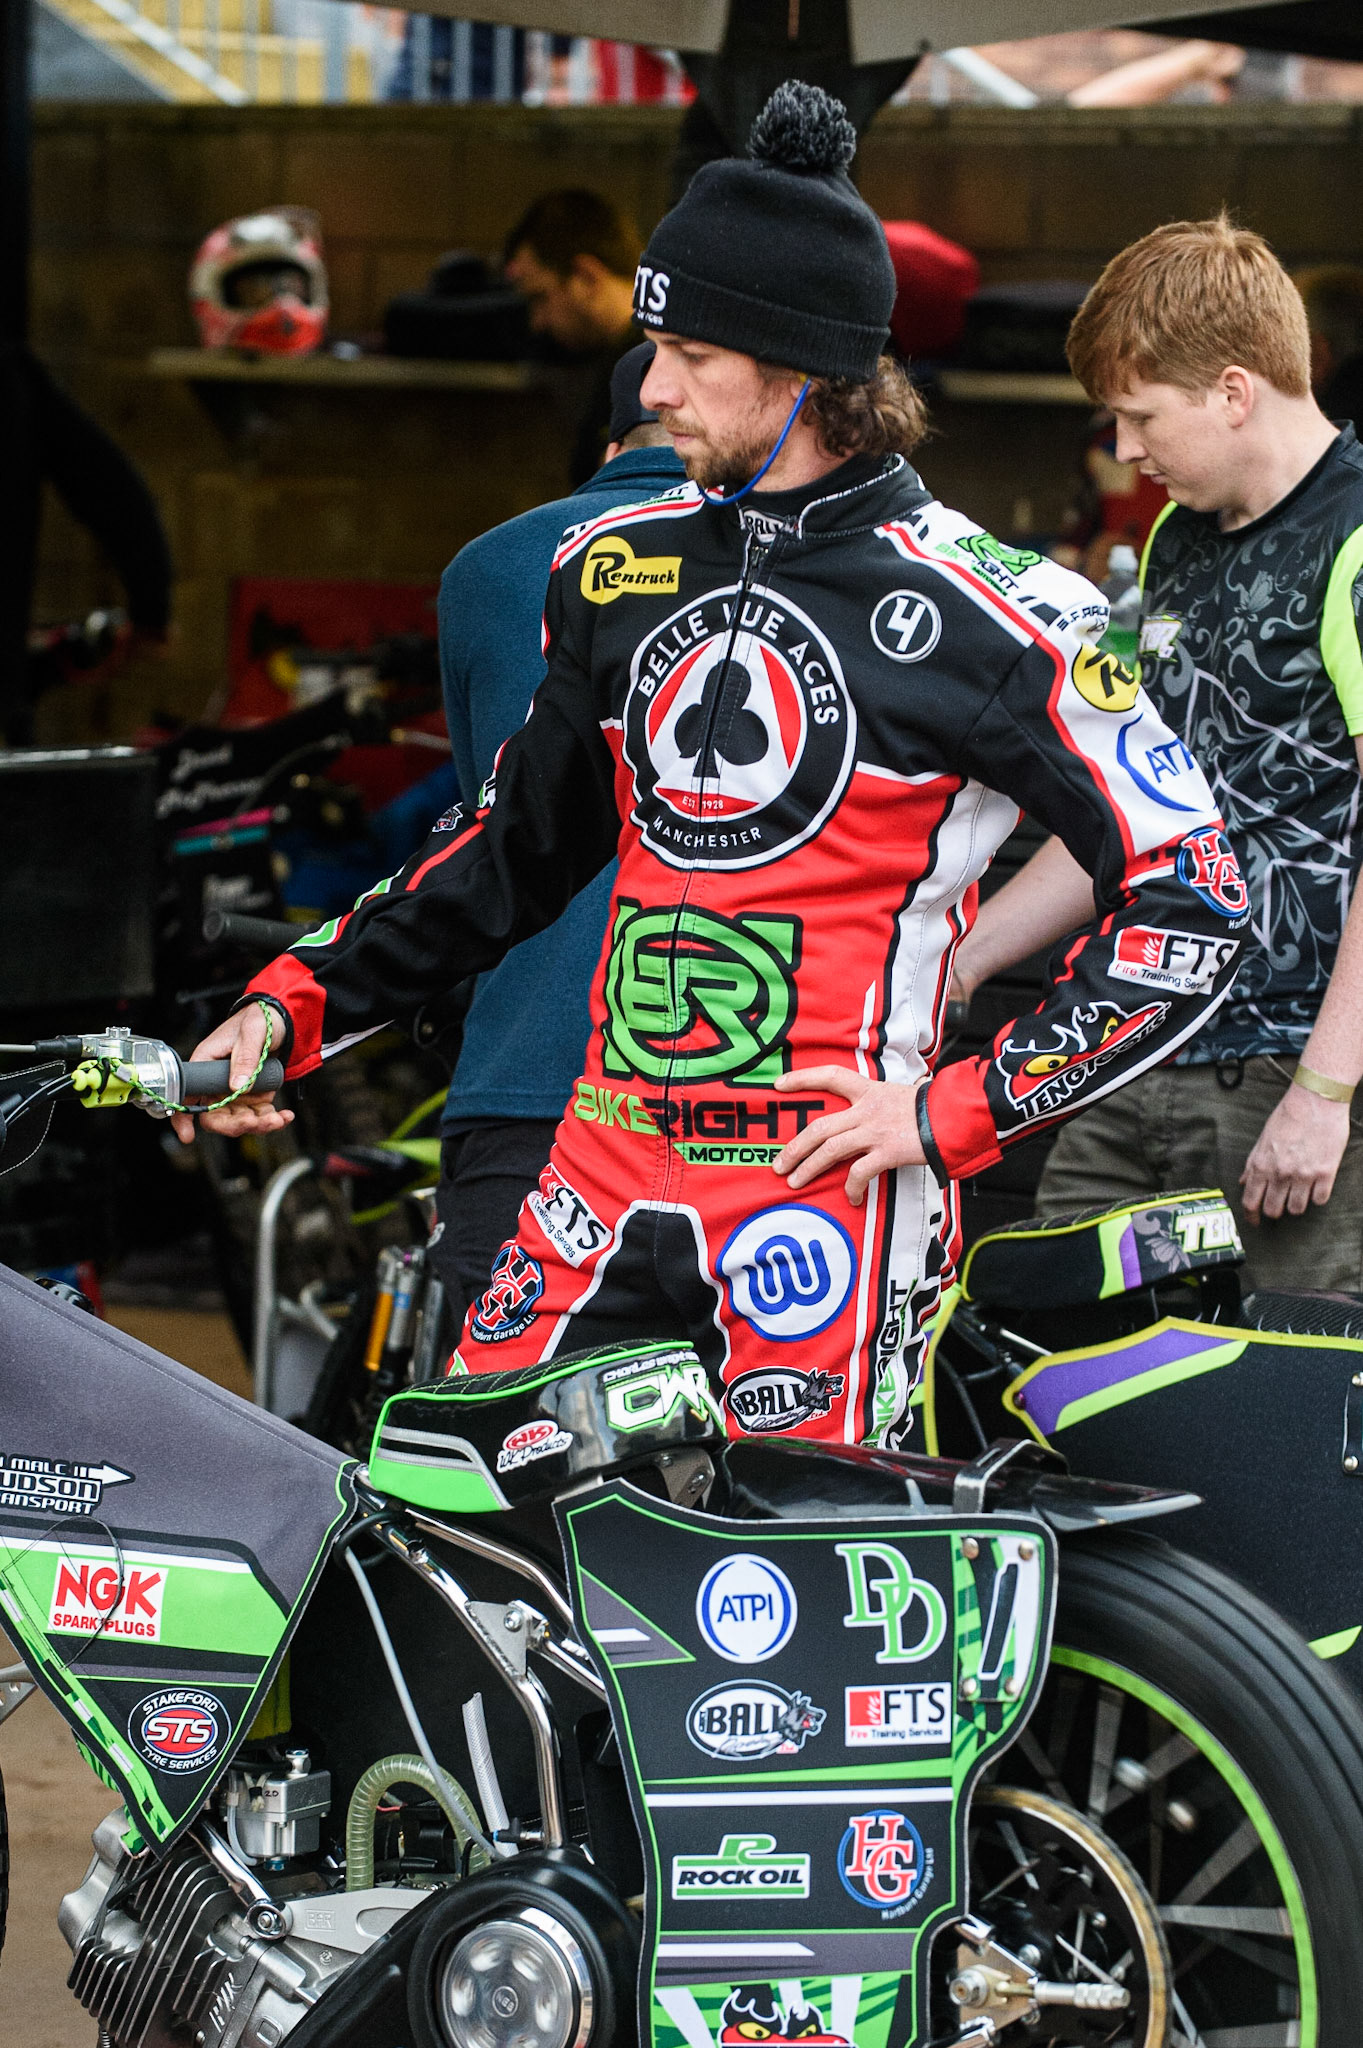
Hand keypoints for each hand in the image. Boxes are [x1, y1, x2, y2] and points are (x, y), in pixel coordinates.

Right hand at [170, 1004, 293, 1145]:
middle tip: (255, 1122)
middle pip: (214, 1117)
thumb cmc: (260, 1018)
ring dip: (258, 1125)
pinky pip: (259, 1116)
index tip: (187, 1135)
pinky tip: (285, 1116)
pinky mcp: (253, 1096)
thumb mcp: (253, 1033)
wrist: (281, 1019)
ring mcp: (235, 1092)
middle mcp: (217, 1083)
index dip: (182, 1117)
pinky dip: (273, 1119)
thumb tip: (237, 1086)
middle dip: (235, 1125)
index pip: (186, 1094)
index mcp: (205, 1064)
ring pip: (239, 1121)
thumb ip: (246, 1058)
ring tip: (278, 1118)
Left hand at [772, 1067, 925, 1206]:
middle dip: (795, 1147)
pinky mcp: (887, 1151)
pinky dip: (852, 1187)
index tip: (779, 1085)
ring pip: (830, 1150)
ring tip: (794, 1182)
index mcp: (869, 1090)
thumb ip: (885, 1099)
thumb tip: (885, 1101)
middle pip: (819, 1127)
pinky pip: (860, 1172)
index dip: (802, 1079)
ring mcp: (875, 1131)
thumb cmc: (933, 1107)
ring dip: (808, 1168)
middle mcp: (867, 1109)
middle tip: (779, 1164)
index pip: (829, 1076)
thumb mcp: (904, 1093)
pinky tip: (852, 1197)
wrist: (955, 1116)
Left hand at [1240, 1082, 1350, 1223]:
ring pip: (1297, 1209)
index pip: (1250, 1201)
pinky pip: (1319, 1200)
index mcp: (1261, 1164)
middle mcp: (1280, 1173)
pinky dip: (1317, 1197)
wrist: (1316, 1101)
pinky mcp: (1326, 1173)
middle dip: (1274, 1212)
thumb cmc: (1288, 1115)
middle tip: (1279, 1206)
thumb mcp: (1263, 1138)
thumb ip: (1253, 1163)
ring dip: (1296, 1205)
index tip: (1255, 1221)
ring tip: (1298, 1193)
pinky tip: (1316, 1186)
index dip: (1251, 1216)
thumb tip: (1243, 1181)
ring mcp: (1303, 1175)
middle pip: (1273, 1210)